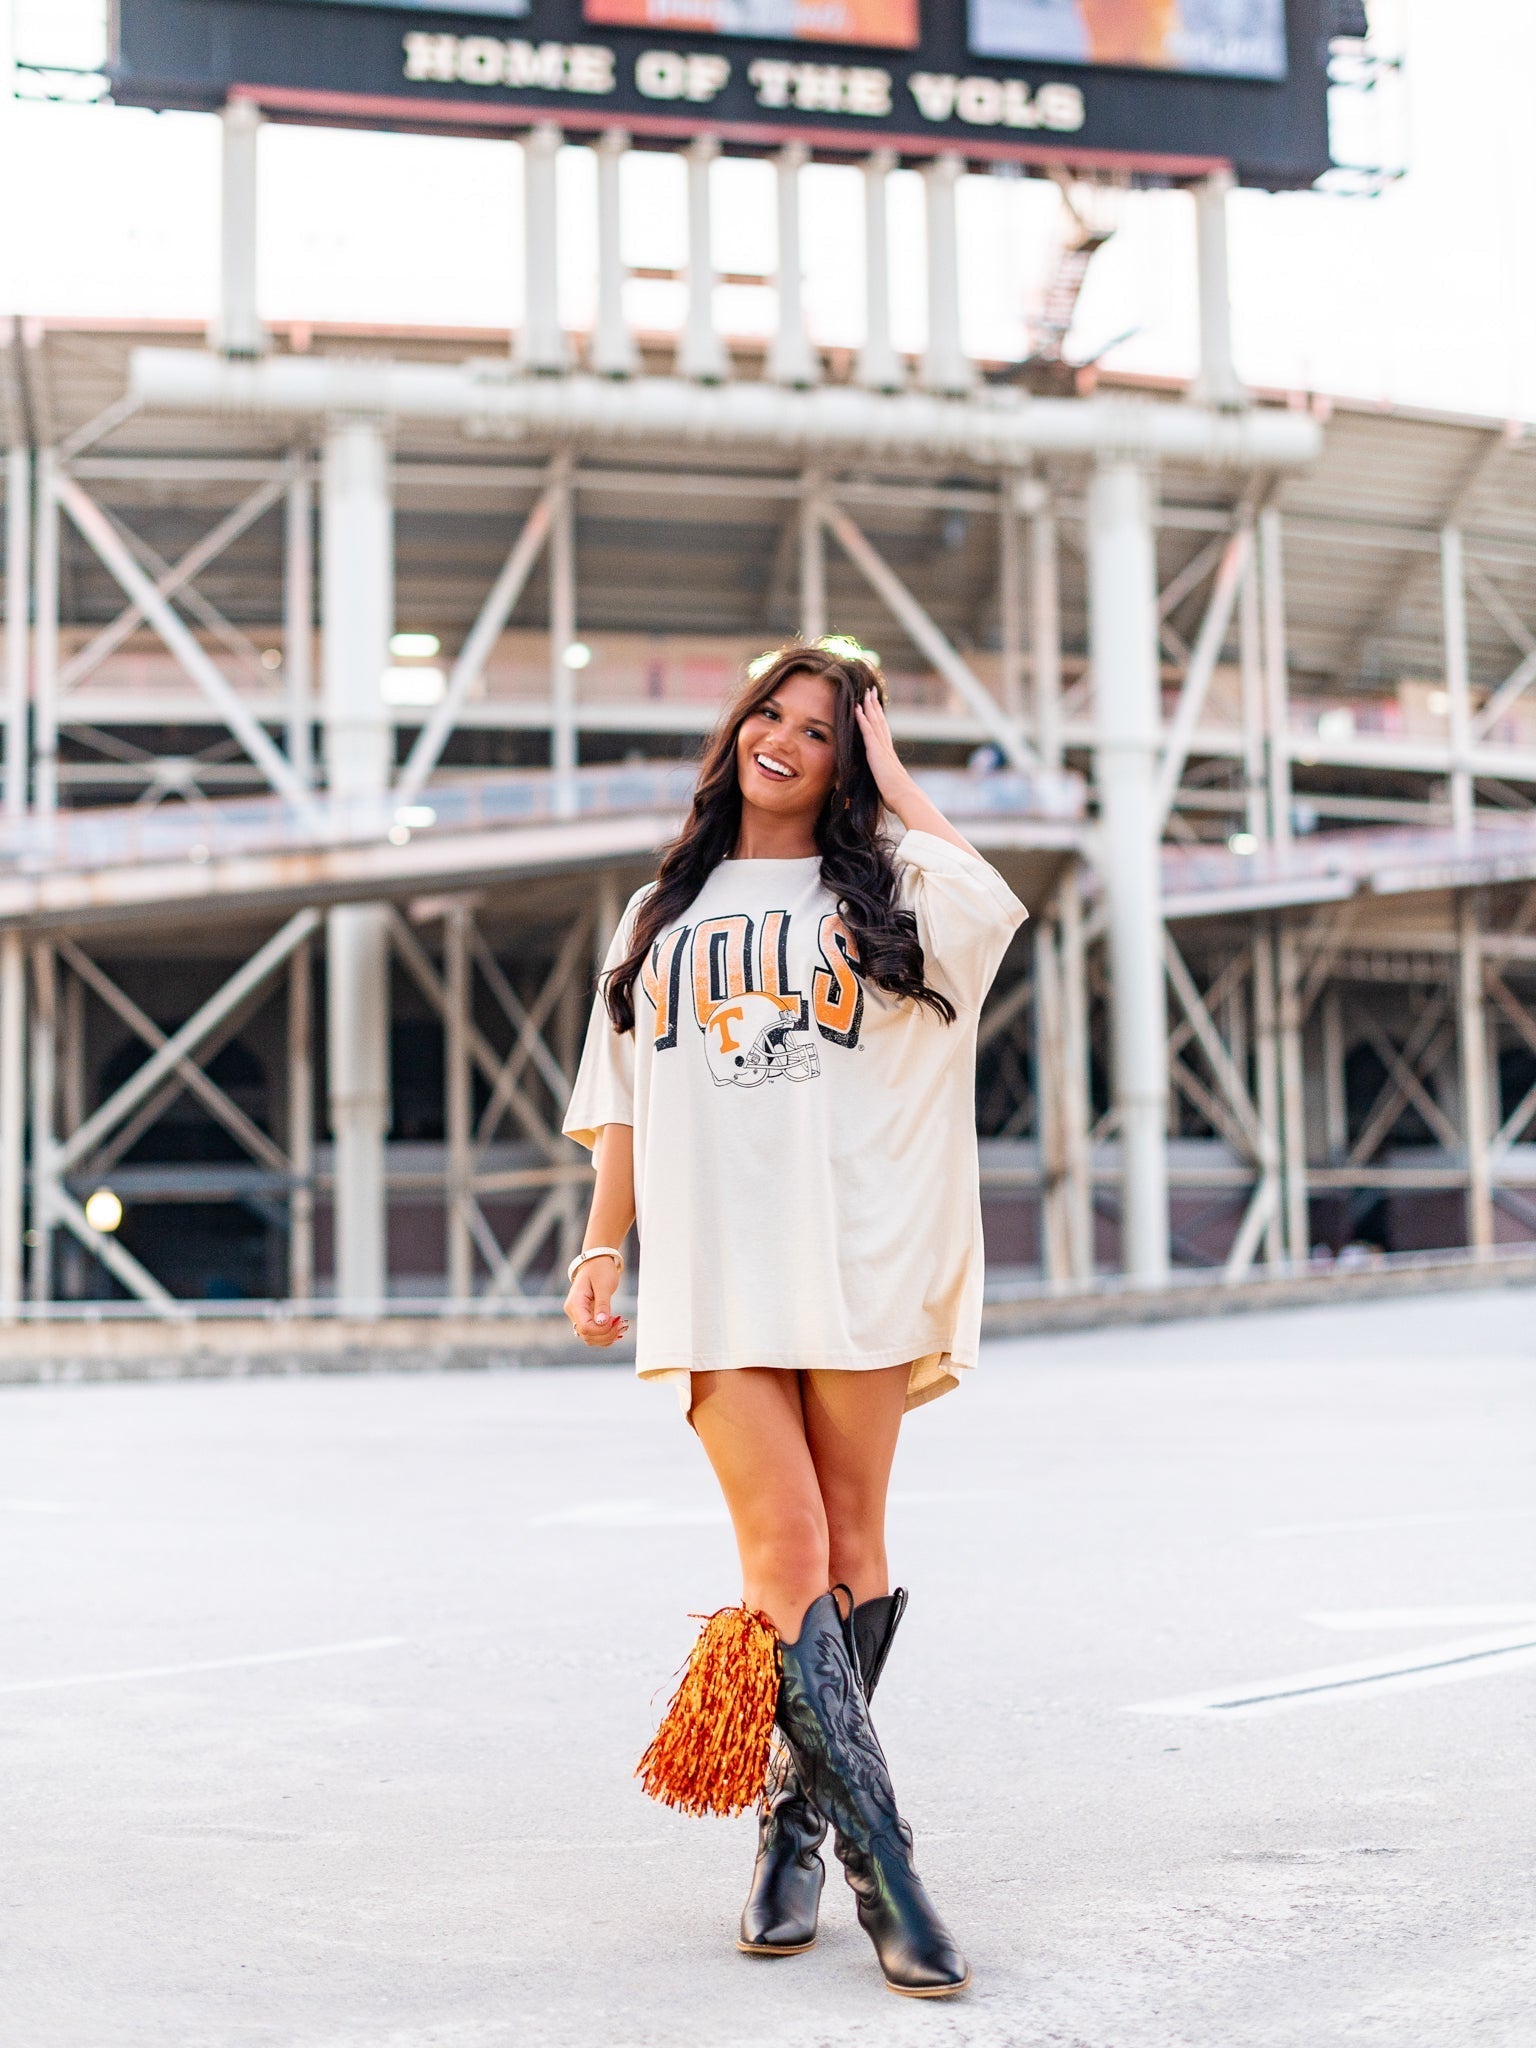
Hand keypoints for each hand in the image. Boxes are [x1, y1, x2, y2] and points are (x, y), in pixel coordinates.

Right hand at [564, 1255, 628, 1348]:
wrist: (596, 1262)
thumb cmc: (600, 1269)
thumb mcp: (604, 1285)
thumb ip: (602, 1304)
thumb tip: (602, 1322)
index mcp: (575, 1303)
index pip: (585, 1327)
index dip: (602, 1330)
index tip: (616, 1321)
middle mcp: (573, 1311)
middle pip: (586, 1335)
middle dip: (605, 1335)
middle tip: (621, 1325)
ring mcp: (578, 1315)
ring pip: (589, 1338)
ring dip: (605, 1337)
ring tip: (620, 1327)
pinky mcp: (584, 1317)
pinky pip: (592, 1333)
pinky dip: (604, 1335)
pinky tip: (615, 1329)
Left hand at [853, 690, 916, 810]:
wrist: (906, 798)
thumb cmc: (899, 798)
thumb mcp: (888, 789)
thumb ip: (885, 785)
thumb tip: (884, 794)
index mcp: (889, 756)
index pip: (883, 733)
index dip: (879, 719)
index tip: (876, 707)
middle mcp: (887, 748)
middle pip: (880, 721)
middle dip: (875, 706)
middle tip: (872, 691)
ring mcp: (882, 749)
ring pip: (875, 721)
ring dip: (869, 706)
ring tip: (866, 693)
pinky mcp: (876, 752)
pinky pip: (868, 731)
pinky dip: (862, 718)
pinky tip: (857, 708)